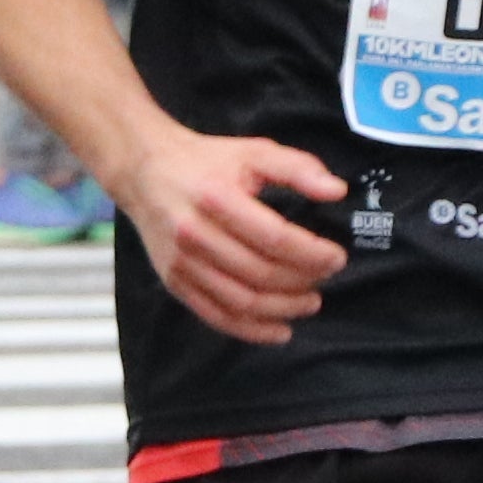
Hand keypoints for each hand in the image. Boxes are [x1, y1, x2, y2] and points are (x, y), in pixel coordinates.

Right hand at [110, 122, 352, 347]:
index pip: (274, 238)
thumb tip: (337, 191)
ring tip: (310, 303)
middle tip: (327, 277)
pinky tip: (280, 330)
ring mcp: (182, 263)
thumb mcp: (254, 152)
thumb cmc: (206, 161)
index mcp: (216, 198)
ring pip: (241, 301)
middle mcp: (195, 234)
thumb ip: (298, 168)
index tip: (337, 257)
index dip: (311, 253)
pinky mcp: (174, 282)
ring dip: (283, 309)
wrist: (145, 171)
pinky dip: (251, 330)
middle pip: (260, 273)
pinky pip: (216, 316)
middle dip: (302, 282)